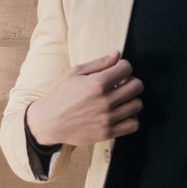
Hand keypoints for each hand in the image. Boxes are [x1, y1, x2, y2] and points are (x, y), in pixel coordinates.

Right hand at [26, 52, 143, 146]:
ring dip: (131, 99)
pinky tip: (121, 113)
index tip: (118, 71)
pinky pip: (133, 125)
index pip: (127, 69)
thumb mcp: (75, 73)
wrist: (48, 122)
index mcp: (97, 83)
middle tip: (121, 84)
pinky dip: (131, 118)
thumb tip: (117, 54)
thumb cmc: (61, 95)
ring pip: (137, 105)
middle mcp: (105, 101)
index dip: (123, 67)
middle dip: (131, 81)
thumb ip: (99, 63)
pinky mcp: (107, 133)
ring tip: (121, 99)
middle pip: (137, 86)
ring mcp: (108, 118)